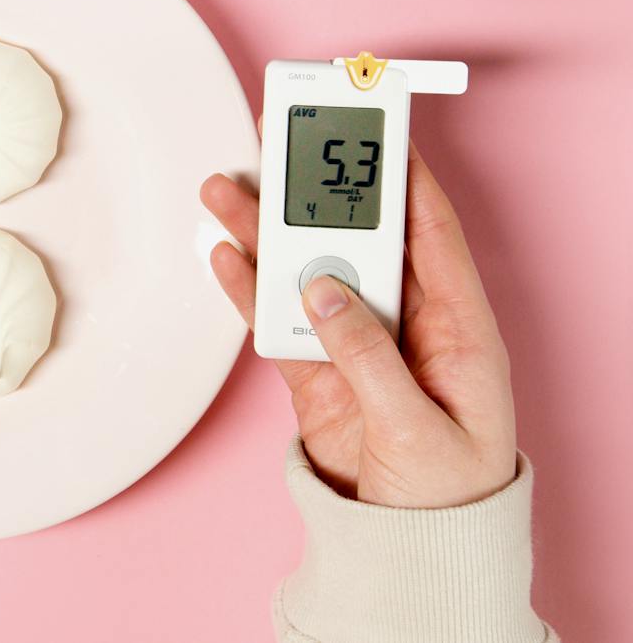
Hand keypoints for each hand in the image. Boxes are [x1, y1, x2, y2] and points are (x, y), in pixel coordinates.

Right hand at [200, 143, 517, 507]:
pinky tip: (224, 255)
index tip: (375, 131)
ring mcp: (357, 346)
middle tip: (279, 144)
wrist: (408, 551)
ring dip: (267, 233)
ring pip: (305, 271)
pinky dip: (247, 288)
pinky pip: (277, 319)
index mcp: (457, 329)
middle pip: (355, 240)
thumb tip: (323, 289)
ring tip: (226, 190)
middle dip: (315, 191)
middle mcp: (406, 325)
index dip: (404, 178)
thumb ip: (366, 355)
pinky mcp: (317, 374)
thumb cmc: (446, 494)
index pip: (429, 234)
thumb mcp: (416, 426)